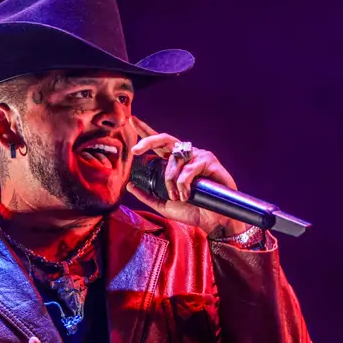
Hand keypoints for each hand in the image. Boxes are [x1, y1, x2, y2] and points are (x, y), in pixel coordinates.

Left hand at [126, 116, 248, 237]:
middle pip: (164, 139)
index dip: (145, 131)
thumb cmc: (192, 210)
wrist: (212, 220)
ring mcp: (197, 156)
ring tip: (176, 196)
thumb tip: (129, 185)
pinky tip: (187, 194)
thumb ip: (147, 195)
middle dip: (148, 141)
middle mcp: (185, 155)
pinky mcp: (208, 160)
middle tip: (135, 150)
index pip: (158, 144)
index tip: (132, 121)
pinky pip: (188, 168)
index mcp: (174, 162)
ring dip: (170, 179)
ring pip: (174, 159)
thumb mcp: (163, 205)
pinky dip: (184, 183)